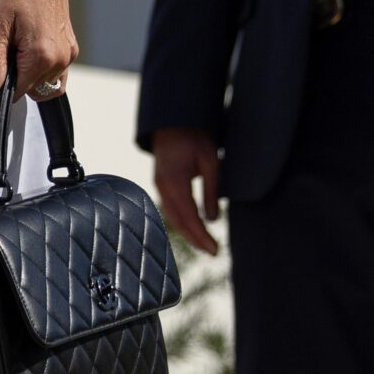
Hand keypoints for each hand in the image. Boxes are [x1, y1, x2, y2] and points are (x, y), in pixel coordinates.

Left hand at [0, 0, 78, 107]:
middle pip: (32, 89)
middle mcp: (61, 60)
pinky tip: (31, 41)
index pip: (18, 93)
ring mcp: (69, 54)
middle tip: (7, 45)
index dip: (1, 83)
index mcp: (42, 57)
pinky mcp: (71, 46)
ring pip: (45, 82)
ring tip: (18, 43)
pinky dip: (42, 65)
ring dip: (30, 73)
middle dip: (16, 76)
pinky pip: (56, 70)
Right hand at [152, 127, 223, 256]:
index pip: (190, 217)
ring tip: (204, 244)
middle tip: (213, 252)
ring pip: (171, 216)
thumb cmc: (194, 138)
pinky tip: (190, 227)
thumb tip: (213, 219)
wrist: (173, 121)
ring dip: (187, 232)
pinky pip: (168, 208)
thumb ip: (211, 190)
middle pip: (178, 221)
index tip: (215, 249)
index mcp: (175, 181)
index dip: (202, 236)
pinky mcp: (160, 183)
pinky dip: (180, 221)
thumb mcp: (210, 161)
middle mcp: (163, 186)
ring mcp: (159, 185)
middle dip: (195, 239)